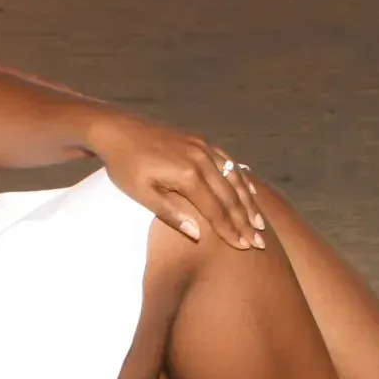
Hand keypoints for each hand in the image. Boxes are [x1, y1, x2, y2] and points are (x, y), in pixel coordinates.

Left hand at [97, 118, 266, 250]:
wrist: (118, 131)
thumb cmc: (125, 166)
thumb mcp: (142, 195)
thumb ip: (171, 214)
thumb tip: (198, 235)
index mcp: (187, 175)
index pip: (216, 210)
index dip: (230, 230)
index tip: (244, 248)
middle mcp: (202, 159)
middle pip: (230, 196)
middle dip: (246, 221)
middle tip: (260, 242)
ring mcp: (204, 147)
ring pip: (234, 179)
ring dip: (248, 202)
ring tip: (260, 223)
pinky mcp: (201, 141)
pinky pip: (228, 162)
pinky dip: (240, 179)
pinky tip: (248, 192)